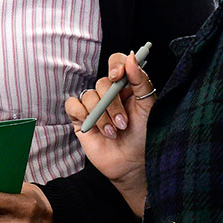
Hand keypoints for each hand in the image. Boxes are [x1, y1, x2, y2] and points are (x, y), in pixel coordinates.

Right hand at [64, 52, 154, 215]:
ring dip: (102, 115)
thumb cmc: (145, 138)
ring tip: (113, 132)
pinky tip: (96, 129)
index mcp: (127, 87)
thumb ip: (141, 81)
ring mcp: (94, 106)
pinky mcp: (81, 119)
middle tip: (123, 123)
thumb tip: (130, 58)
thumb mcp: (148, 107)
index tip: (118, 75)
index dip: (116, 65)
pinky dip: (84, 115)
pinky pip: (73, 105)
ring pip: (89, 96)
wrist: (133, 165)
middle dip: (113, 104)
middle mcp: (110, 94)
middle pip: (102, 82)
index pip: (117, 62)